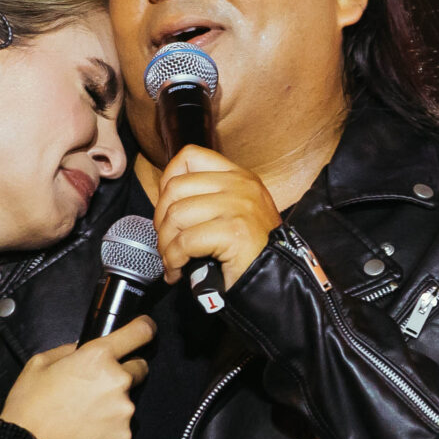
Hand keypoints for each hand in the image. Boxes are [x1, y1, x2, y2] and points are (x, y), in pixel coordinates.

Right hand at [2, 314, 153, 438]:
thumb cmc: (29, 407)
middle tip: (96, 386)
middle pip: (139, 369)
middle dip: (123, 372)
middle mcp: (117, 381)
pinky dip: (109, 427)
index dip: (144, 328)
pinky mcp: (123, 437)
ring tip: (84, 414)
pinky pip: (121, 426)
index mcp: (97, 357)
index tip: (145, 330)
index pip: (139, 333)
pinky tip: (87, 431)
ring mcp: (123, 411)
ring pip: (127, 400)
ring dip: (113, 404)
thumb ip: (68, 350)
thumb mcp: (39, 363)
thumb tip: (82, 349)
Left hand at [154, 145, 281, 291]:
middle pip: (176, 187)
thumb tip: (165, 201)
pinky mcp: (234, 232)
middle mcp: (240, 185)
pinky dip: (174, 260)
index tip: (167, 208)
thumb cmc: (251, 253)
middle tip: (166, 243)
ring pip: (176, 215)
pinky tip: (178, 271)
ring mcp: (239, 206)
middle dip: (161, 219)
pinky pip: (185, 242)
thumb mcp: (234, 213)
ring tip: (172, 261)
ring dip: (166, 244)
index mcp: (239, 176)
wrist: (277, 282)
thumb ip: (208, 198)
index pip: (190, 156)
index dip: (168, 180)